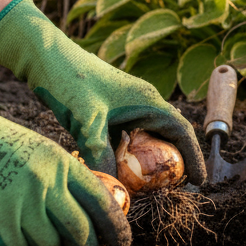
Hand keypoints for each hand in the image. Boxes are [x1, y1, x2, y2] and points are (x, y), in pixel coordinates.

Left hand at [0, 0, 206, 183]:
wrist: (45, 56)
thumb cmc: (69, 81)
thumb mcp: (86, 121)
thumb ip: (101, 154)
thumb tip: (112, 187)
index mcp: (148, 101)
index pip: (181, 132)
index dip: (193, 157)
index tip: (199, 181)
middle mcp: (143, 102)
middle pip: (168, 136)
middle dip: (174, 162)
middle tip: (175, 189)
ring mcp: (126, 105)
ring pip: (147, 137)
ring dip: (149, 160)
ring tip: (148, 186)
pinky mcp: (110, 109)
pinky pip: (127, 135)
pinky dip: (127, 154)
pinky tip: (117, 170)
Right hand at [0, 58, 130, 245]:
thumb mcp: (41, 150)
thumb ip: (66, 178)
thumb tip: (91, 214)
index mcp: (62, 164)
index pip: (102, 204)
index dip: (116, 229)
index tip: (121, 244)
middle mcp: (45, 186)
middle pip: (80, 234)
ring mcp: (19, 206)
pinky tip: (19, 242)